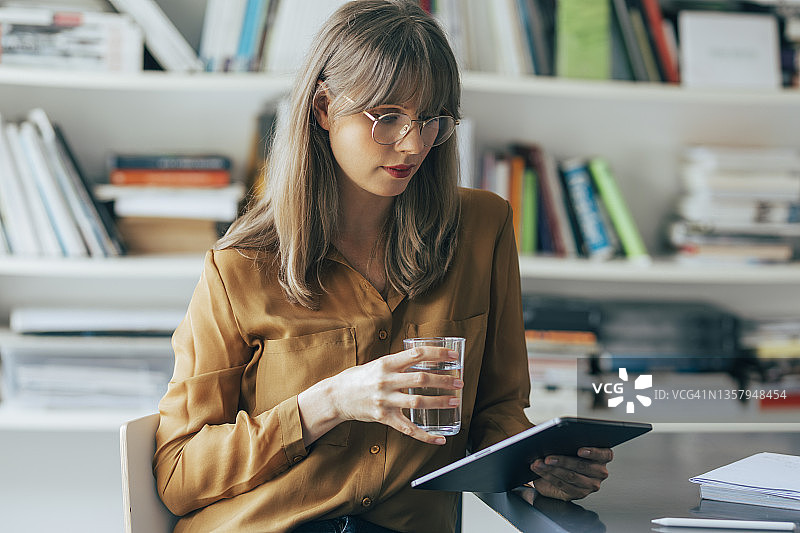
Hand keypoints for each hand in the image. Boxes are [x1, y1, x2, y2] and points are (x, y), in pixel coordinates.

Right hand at [298, 346, 462, 445]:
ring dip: (440, 401)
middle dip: (444, 380)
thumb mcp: (377, 364)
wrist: (336, 396)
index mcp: (386, 363)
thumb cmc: (357, 378)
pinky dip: (425, 436)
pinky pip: (408, 429)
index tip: (453, 356)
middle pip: (421, 379)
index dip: (438, 354)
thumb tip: (422, 358)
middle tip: (459, 382)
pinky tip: (439, 438)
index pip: (417, 354)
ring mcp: (385, 400)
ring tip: (455, 400)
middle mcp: (386, 381)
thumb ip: (398, 363)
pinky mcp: (384, 418)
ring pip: (418, 402)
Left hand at [529, 447, 612, 500]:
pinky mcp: (578, 493)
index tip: (580, 450)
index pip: (605, 454)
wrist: (556, 471)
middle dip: (563, 461)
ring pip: (571, 476)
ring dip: (552, 469)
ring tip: (539, 463)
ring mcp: (590, 485)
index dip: (593, 452)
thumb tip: (555, 435)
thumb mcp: (568, 444)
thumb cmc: (566, 452)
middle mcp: (600, 472)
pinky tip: (540, 470)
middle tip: (548, 457)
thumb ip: (568, 440)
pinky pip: (563, 485)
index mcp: (603, 456)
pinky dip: (549, 476)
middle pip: (583, 466)